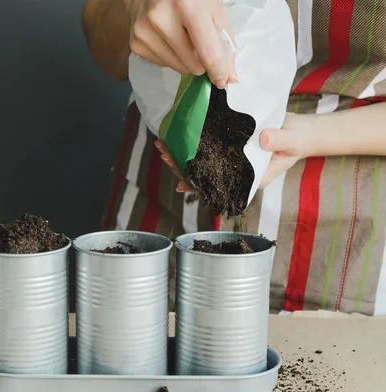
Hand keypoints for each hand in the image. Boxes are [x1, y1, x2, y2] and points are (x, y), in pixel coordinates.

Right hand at [126, 0, 236, 87]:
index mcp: (188, 6)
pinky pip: (162, 63)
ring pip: (177, 67)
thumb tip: (229, 76)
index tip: (222, 80)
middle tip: (199, 43)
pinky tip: (167, 38)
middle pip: (192, 65)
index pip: (208, 53)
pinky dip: (170, 56)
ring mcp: (145, 31)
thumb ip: (224, 41)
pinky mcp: (136, 41)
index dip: (219, 71)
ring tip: (182, 36)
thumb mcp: (213, 7)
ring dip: (185, 59)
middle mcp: (161, 19)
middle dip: (201, 60)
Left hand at [156, 113, 316, 191]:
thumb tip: (262, 139)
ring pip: (203, 161)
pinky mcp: (230, 146)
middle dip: (182, 166)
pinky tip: (177, 137)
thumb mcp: (292, 140)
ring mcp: (232, 159)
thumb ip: (279, 140)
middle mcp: (237, 171)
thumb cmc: (298, 139)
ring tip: (163, 144)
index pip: (219, 185)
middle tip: (164, 153)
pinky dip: (193, 143)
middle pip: (205, 174)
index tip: (181, 179)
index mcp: (249, 177)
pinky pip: (209, 147)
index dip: (198, 184)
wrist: (301, 131)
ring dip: (182, 154)